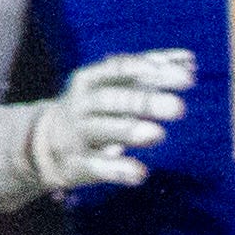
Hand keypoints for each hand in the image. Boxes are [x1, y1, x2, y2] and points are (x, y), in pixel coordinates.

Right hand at [20, 48, 191, 190]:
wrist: (44, 144)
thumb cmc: (95, 109)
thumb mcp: (115, 87)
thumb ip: (149, 73)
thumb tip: (190, 61)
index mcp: (91, 79)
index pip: (119, 68)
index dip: (149, 69)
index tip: (187, 77)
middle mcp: (81, 104)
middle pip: (111, 99)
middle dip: (144, 101)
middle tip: (179, 108)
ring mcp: (77, 134)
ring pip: (100, 129)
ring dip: (127, 130)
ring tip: (158, 134)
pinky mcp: (75, 164)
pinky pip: (94, 166)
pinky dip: (117, 169)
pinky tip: (140, 174)